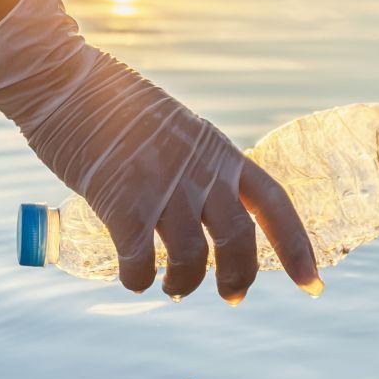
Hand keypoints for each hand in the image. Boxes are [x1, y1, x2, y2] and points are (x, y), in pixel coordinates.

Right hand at [0, 0, 319, 302]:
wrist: (64, 82)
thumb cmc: (112, 103)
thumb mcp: (174, 129)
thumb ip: (193, 167)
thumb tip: (197, 212)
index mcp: (219, 152)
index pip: (273, 204)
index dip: (297, 248)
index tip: (314, 285)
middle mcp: (200, 172)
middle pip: (238, 241)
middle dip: (238, 277)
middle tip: (231, 297)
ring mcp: (163, 189)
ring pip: (191, 261)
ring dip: (183, 284)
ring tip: (171, 288)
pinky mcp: (123, 204)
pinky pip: (140, 264)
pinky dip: (138, 280)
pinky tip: (132, 279)